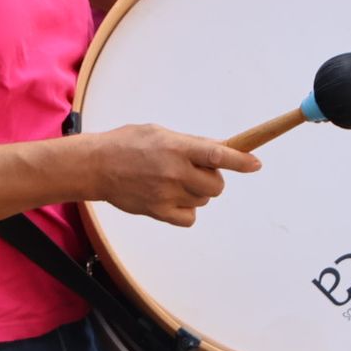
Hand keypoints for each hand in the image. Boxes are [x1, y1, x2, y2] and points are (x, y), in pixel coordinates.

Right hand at [94, 124, 261, 227]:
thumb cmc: (127, 144)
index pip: (217, 155)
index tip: (255, 164)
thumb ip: (190, 143)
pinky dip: (187, 210)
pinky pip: (189, 218)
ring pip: (203, 200)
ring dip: (198, 193)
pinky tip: (173, 198)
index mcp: (176, 147)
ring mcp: (166, 194)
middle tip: (197, 170)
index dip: (241, 161)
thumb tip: (219, 149)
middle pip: (216, 185)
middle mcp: (174, 172)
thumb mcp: (160, 133)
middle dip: (213, 178)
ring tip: (174, 181)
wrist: (96, 166)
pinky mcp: (158, 211)